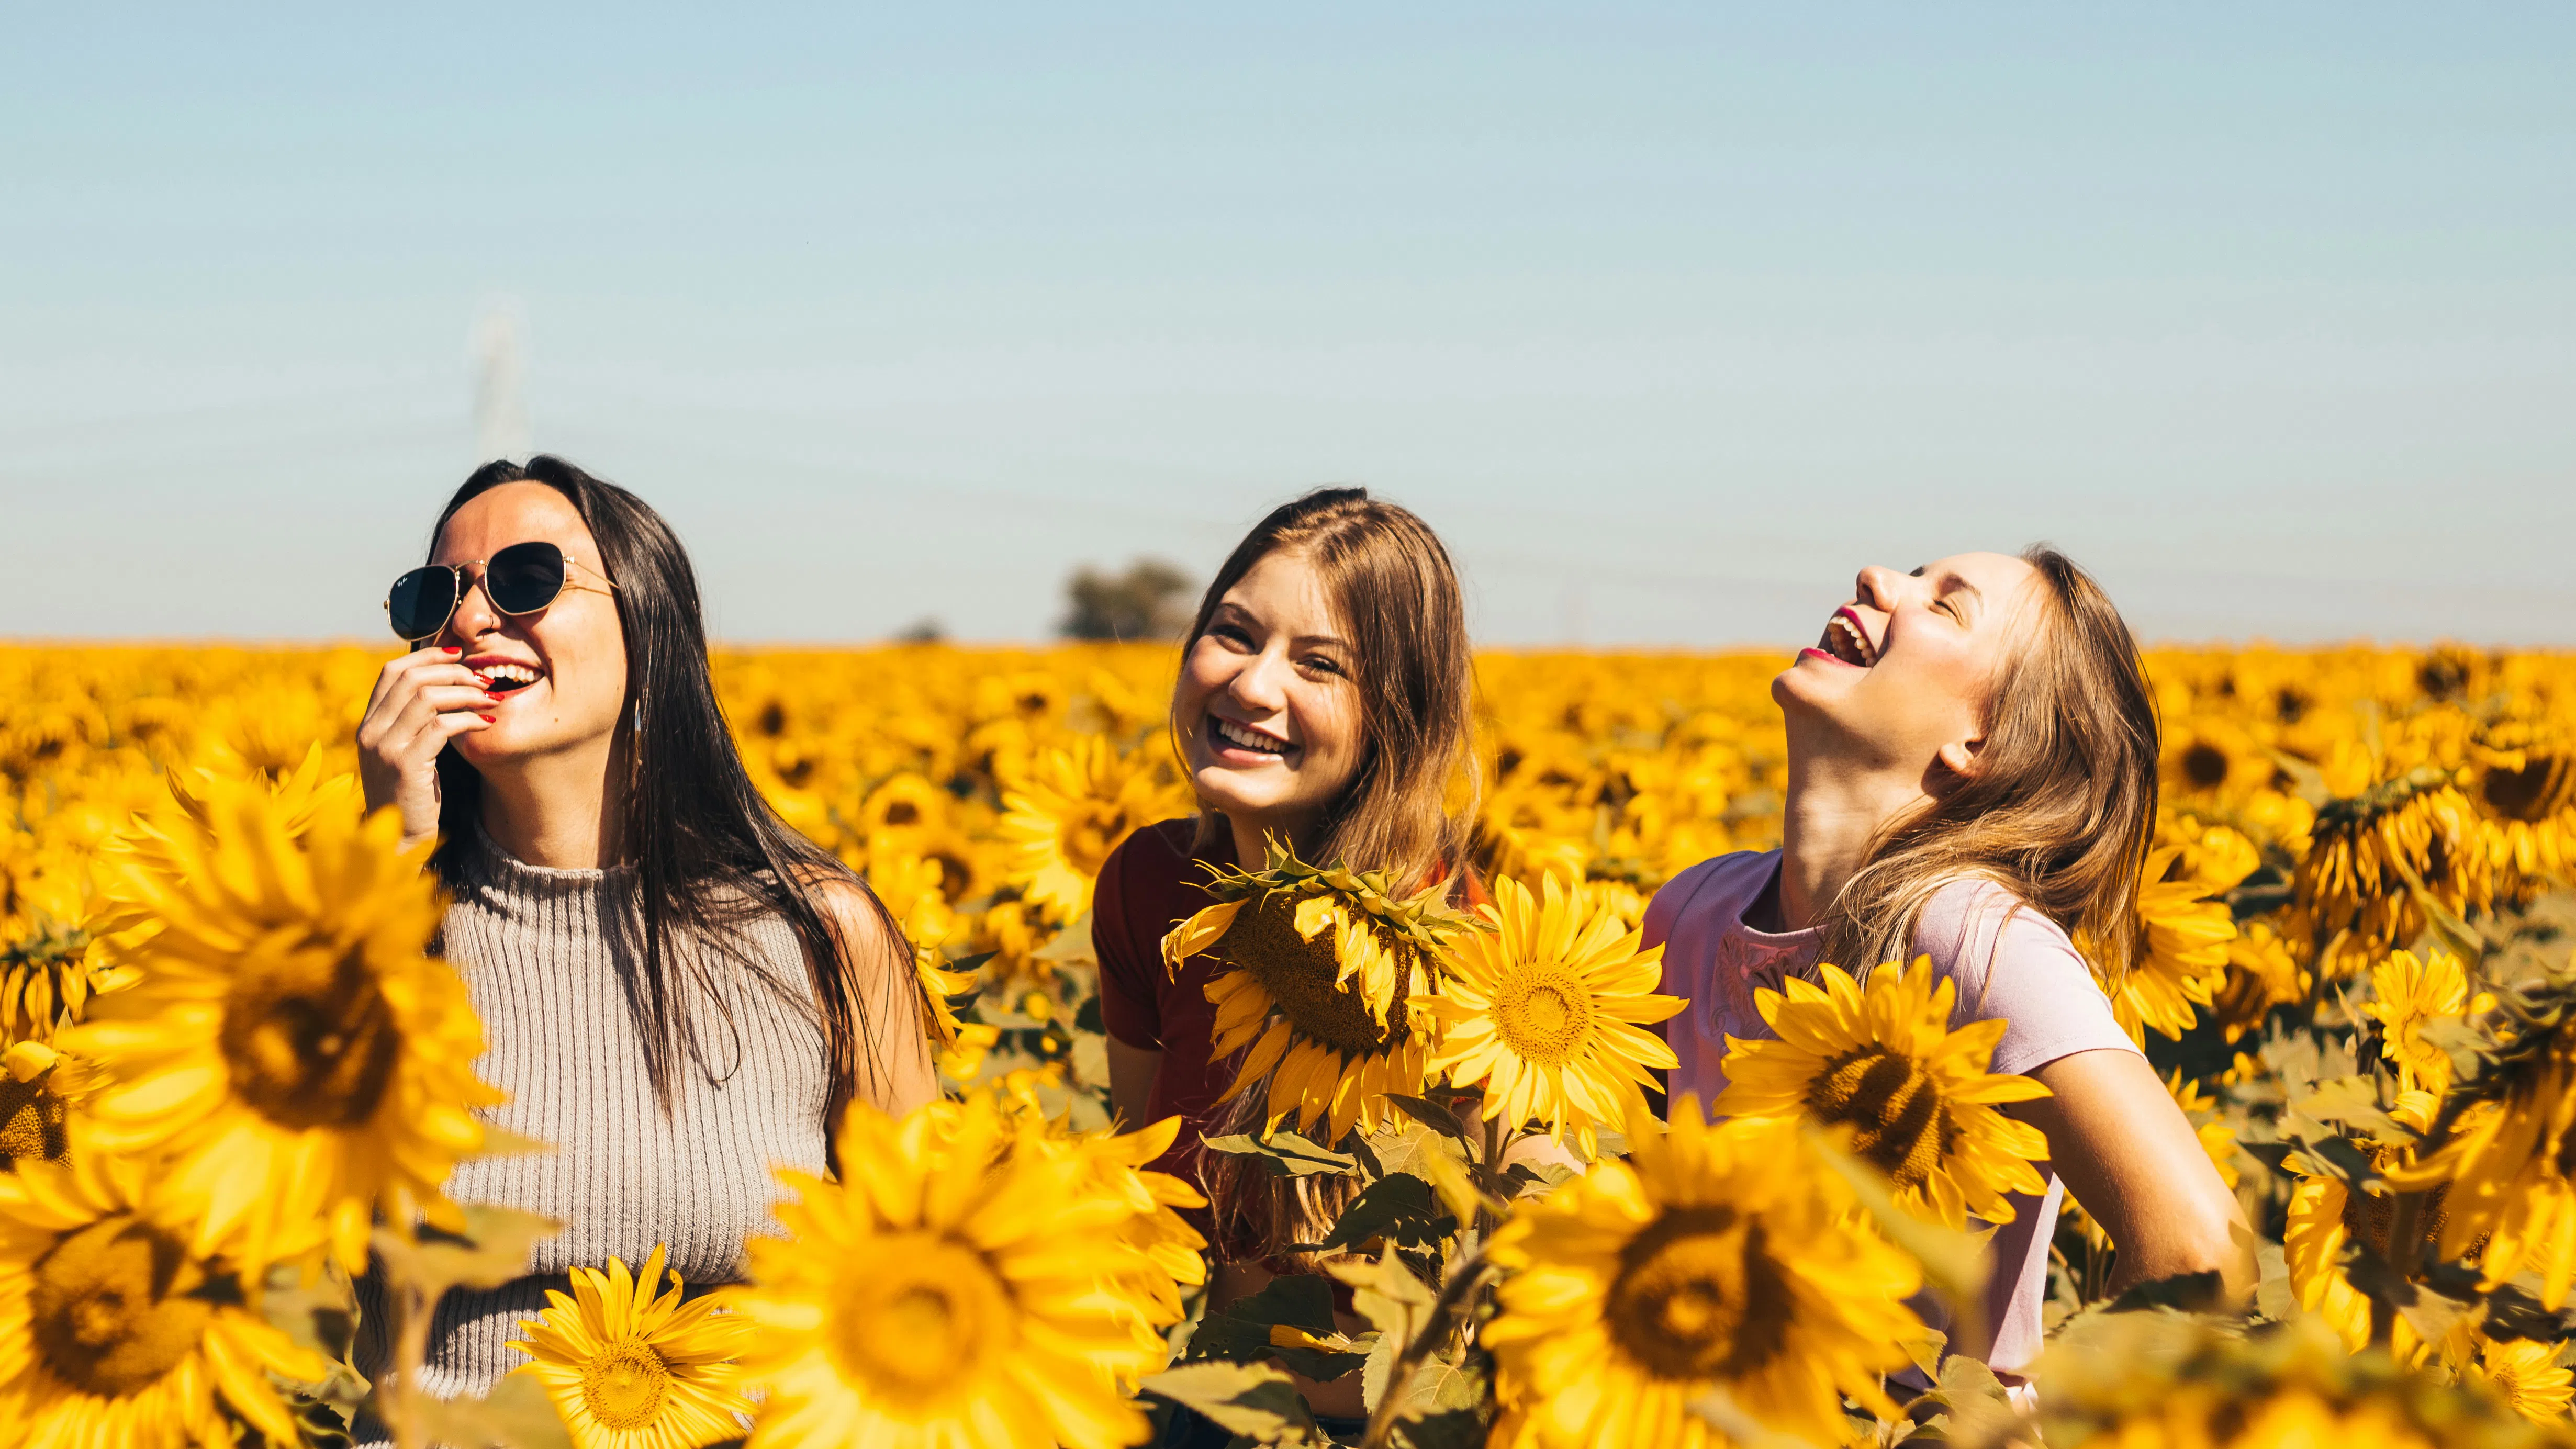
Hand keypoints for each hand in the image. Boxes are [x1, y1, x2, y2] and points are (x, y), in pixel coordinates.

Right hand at [356, 646, 494, 850]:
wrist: (398, 841)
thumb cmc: (412, 795)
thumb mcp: (407, 751)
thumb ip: (414, 721)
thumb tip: (446, 684)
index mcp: (368, 724)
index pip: (392, 671)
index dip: (427, 656)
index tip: (460, 655)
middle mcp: (370, 731)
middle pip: (412, 678)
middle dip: (454, 672)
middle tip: (484, 678)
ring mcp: (384, 748)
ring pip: (428, 698)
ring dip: (466, 693)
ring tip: (491, 697)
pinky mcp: (405, 766)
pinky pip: (441, 727)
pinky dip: (468, 719)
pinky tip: (487, 723)